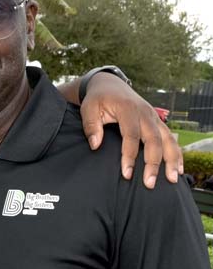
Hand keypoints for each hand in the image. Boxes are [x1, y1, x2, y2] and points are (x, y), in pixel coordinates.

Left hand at [80, 73, 182, 188]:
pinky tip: (179, 169)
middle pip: (154, 139)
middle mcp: (145, 113)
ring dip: (171, 160)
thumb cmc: (99, 99)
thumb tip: (95, 145)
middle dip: (153, 163)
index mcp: (128, 109)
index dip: (129, 156)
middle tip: (149, 183)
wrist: (111, 85)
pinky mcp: (157, 122)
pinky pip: (170, 138)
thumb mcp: (89, 108)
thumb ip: (91, 126)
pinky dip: (176, 153)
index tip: (127, 174)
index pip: (131, 135)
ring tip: (172, 179)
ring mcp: (154, 117)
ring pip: (168, 139)